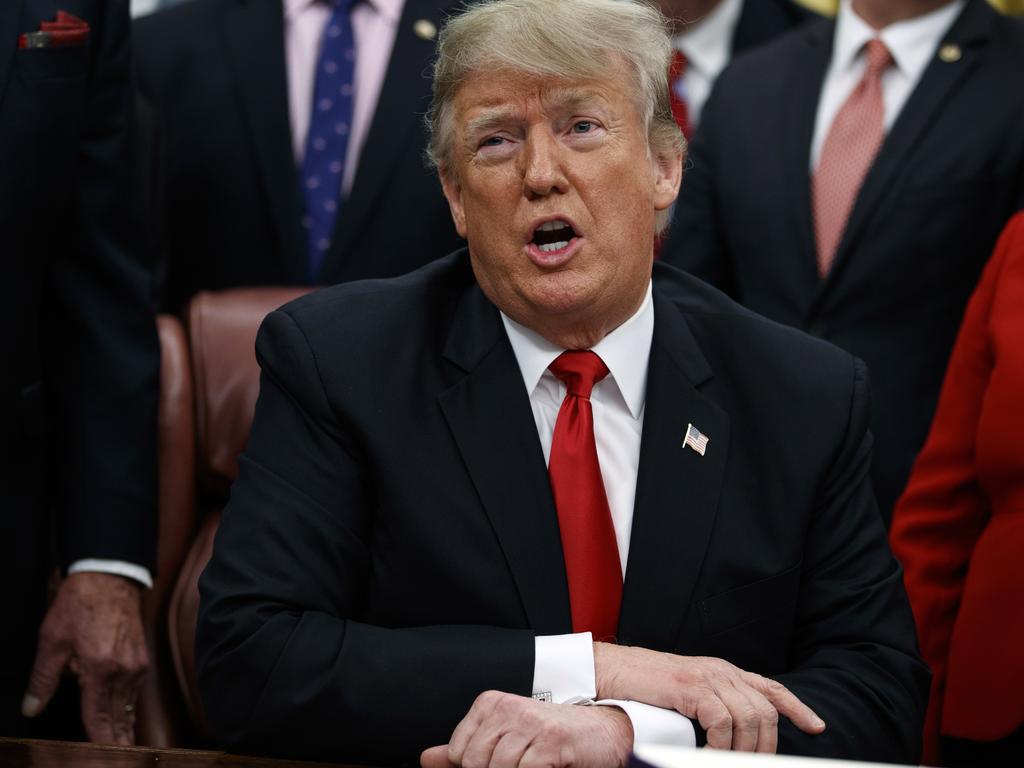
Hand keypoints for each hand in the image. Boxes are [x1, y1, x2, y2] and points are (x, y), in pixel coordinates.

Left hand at [21, 572, 148, 744]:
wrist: (110, 576)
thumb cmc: (81, 604)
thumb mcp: (52, 640)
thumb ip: (42, 679)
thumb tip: (31, 708)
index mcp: (100, 669)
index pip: (98, 718)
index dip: (99, 743)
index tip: (101, 759)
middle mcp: (124, 670)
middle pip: (119, 718)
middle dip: (117, 743)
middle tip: (118, 760)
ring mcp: (137, 664)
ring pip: (129, 706)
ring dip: (123, 727)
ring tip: (121, 747)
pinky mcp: (142, 657)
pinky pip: (134, 691)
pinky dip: (128, 708)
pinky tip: (124, 717)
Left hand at [421, 691, 632, 767]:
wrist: (604, 730)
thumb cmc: (553, 737)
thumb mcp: (505, 738)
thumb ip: (466, 749)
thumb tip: (426, 759)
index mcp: (491, 704)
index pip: (459, 752)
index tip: (497, 765)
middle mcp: (508, 708)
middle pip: (476, 763)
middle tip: (518, 767)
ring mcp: (531, 723)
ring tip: (530, 766)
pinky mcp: (552, 742)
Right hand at [594, 643, 824, 752]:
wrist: (612, 672)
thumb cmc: (644, 688)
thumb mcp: (687, 694)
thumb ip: (712, 704)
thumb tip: (732, 735)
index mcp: (723, 672)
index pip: (770, 688)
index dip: (797, 707)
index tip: (816, 727)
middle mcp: (721, 671)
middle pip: (765, 711)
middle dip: (766, 746)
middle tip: (750, 765)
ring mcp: (707, 677)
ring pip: (748, 719)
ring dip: (742, 751)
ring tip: (725, 763)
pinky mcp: (691, 688)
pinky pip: (722, 722)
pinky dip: (720, 745)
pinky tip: (707, 754)